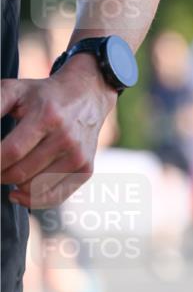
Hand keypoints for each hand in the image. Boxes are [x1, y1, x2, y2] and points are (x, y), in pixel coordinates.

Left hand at [0, 54, 116, 207]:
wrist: (87, 95)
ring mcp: (78, 156)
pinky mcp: (85, 170)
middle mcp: (66, 138)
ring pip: (34, 188)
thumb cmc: (44, 95)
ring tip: (8, 172)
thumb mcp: (15, 90)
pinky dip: (32, 200)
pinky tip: (18, 193)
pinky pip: (54, 197)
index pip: (11, 151)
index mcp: (47, 117)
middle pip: (21, 173)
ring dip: (14, 185)